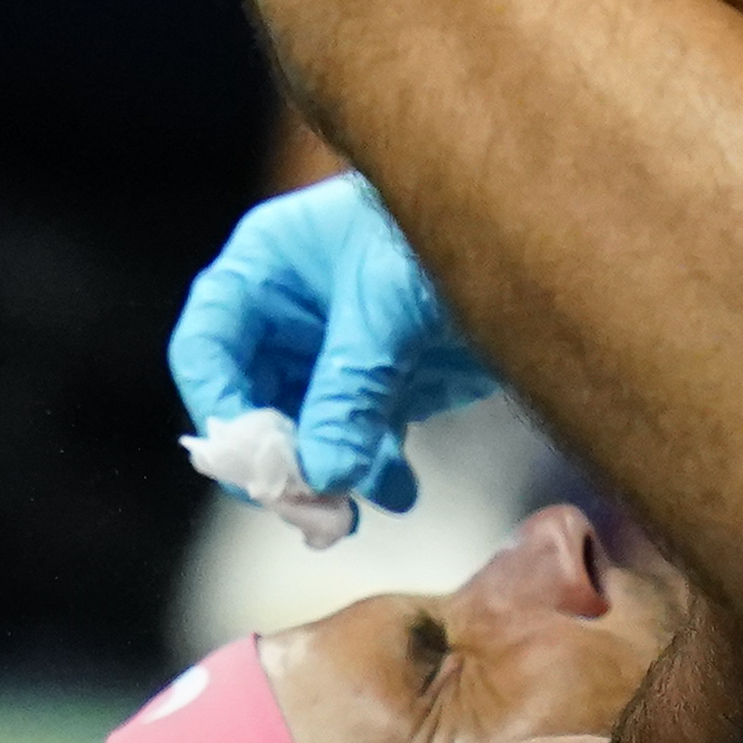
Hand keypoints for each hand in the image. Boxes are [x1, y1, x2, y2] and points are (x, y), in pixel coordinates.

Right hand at [167, 172, 497, 512]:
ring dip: (329, 477)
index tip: (251, 465)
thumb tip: (322, 472)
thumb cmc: (450, 236)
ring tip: (372, 498)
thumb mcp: (391, 310)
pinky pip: (357, 444)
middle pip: (250, 404)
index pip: (206, 347)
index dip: (218, 409)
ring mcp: (334, 355)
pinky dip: (373, 474)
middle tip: (312, 506)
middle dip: (279, 460)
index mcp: (266, 268)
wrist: (536, 248)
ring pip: (303, 435)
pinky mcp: (382, 386)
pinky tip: (400, 490)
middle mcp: (289, 315)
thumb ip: (350, 392)